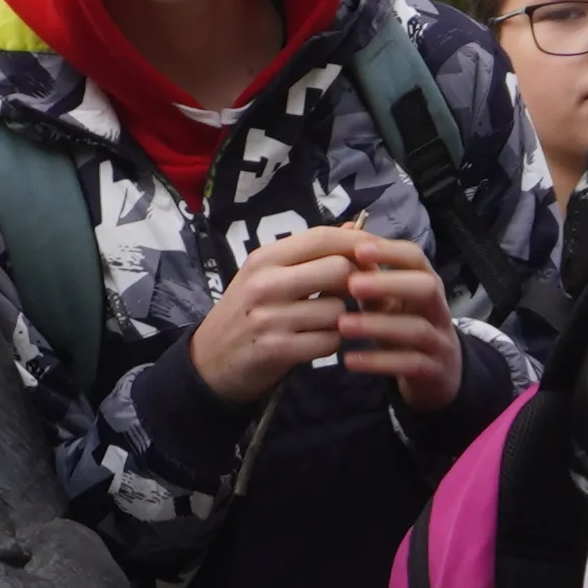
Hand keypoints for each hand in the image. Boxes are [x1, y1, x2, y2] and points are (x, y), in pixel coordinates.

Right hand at [188, 228, 460, 409]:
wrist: (210, 361)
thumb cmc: (247, 312)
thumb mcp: (269, 275)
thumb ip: (312, 253)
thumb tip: (357, 227)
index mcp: (265, 258)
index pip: (322, 237)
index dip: (356, 244)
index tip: (376, 254)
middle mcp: (266, 283)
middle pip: (338, 270)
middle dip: (356, 284)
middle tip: (357, 296)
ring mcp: (270, 317)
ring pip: (338, 310)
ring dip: (343, 320)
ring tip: (326, 323)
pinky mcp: (277, 349)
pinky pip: (328, 342)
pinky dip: (330, 343)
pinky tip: (316, 342)